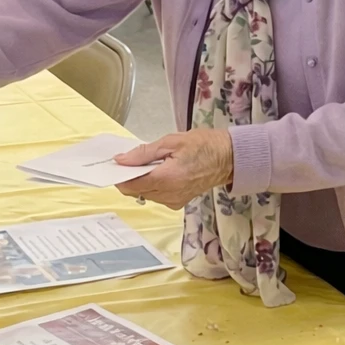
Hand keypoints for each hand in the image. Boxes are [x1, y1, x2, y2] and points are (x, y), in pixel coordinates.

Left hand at [114, 128, 232, 209]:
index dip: (120, 175)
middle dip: (130, 177)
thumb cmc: (203, 145)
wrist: (228, 158)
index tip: (116, 164)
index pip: (131, 184)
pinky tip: (160, 173)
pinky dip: (152, 186)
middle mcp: (169, 195)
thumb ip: (143, 153)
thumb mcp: (171, 141)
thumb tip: (121, 160)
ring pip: (145, 195)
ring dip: (141, 182)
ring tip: (151, 164)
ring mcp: (174, 201)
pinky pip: (156, 197)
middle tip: (133, 160)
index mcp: (166, 178)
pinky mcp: (178, 203)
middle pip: (136, 191)